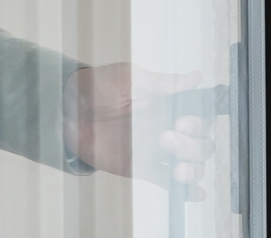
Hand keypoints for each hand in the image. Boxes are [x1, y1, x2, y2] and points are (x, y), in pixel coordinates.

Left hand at [63, 64, 213, 198]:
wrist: (68, 112)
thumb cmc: (98, 88)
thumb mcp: (130, 79)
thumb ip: (162, 82)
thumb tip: (195, 77)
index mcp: (170, 107)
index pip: (202, 118)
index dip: (200, 123)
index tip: (182, 122)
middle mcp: (170, 129)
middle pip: (202, 144)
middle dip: (193, 146)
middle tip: (166, 138)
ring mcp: (158, 151)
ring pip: (192, 165)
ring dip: (194, 170)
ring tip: (178, 170)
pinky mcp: (143, 169)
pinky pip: (168, 182)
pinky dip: (186, 191)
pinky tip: (195, 194)